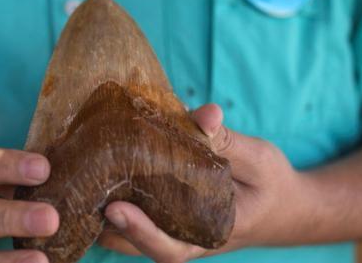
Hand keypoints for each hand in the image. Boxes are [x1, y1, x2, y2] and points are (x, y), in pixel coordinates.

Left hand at [98, 104, 316, 262]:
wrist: (287, 207)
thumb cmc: (274, 184)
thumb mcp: (259, 160)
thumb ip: (228, 141)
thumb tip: (203, 114)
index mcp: (211, 234)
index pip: (169, 247)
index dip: (139, 231)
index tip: (116, 209)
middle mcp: (186, 241)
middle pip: (134, 245)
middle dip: (104, 222)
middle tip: (80, 186)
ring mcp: (174, 232)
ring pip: (125, 234)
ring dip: (99, 211)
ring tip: (75, 176)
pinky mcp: (166, 216)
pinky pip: (132, 213)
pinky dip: (110, 196)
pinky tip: (90, 169)